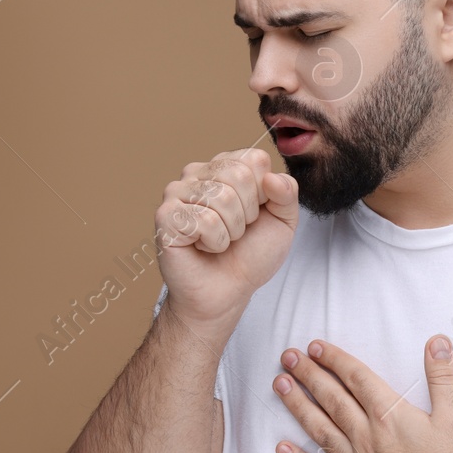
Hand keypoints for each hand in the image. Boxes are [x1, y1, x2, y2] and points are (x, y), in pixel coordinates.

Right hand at [155, 147, 298, 328]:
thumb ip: (287, 193)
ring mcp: (176, 192)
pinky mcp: (165, 216)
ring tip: (219, 241)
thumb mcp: (283, 222)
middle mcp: (196, 173)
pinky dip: (214, 242)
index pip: (255, 159)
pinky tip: (202, 247)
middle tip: (236, 231)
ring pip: (222, 198)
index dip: (264, 193)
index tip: (254, 215)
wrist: (226, 292)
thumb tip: (271, 177)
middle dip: (248, 213)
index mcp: (224, 167)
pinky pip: (205, 220)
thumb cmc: (250, 255)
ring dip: (231, 231)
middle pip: (239, 175)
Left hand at [271, 334, 452, 452]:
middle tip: (286, 357)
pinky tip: (282, 449)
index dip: (334, 359)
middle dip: (308, 374)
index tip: (314, 346)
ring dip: (298, 406)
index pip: (356, 378)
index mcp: (389, 416)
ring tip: (279, 386)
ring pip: (320, 430)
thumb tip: (438, 341)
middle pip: (331, 399)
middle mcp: (366, 437)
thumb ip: (444, 378)